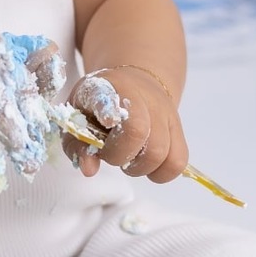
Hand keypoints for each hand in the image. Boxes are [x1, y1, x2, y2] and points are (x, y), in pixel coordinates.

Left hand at [61, 66, 187, 183]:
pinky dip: (160, 172)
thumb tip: (89, 170)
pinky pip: (177, 163)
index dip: (109, 112)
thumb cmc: (100, 104)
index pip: (113, 100)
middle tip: (111, 153)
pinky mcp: (179, 130)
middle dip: (119, 156)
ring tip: (129, 158)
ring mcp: (166, 114)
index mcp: (111, 88)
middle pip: (139, 133)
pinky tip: (145, 164)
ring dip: (139, 167)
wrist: (135, 83)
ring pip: (160, 153)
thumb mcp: (78, 115)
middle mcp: (144, 98)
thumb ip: (77, 143)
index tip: (107, 121)